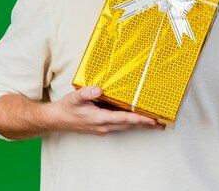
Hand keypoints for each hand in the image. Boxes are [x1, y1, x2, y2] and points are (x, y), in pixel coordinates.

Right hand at [45, 86, 164, 135]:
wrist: (57, 120)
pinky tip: (135, 120)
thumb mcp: (75, 97)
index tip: (152, 120)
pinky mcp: (101, 126)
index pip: (124, 119)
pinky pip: (120, 125)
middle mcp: (104, 126)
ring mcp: (103, 128)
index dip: (140, 119)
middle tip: (162, 124)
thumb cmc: (66, 108)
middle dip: (146, 125)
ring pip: (126, 127)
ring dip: (140, 125)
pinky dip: (130, 123)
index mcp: (100, 118)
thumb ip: (87, 93)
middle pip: (129, 126)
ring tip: (154, 124)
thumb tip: (99, 90)